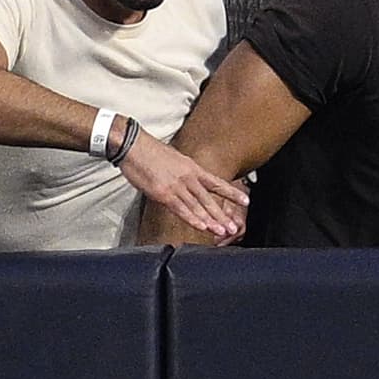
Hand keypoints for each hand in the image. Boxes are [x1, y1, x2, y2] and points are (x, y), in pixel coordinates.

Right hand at [120, 132, 247, 240]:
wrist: (133, 146)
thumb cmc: (150, 151)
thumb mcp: (175, 159)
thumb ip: (184, 172)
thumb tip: (190, 181)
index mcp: (192, 167)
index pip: (217, 182)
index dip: (232, 193)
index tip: (245, 201)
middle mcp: (188, 177)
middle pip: (210, 199)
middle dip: (223, 215)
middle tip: (234, 227)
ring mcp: (176, 185)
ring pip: (198, 206)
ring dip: (211, 221)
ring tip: (222, 232)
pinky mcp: (163, 193)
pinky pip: (181, 209)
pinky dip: (192, 219)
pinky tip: (202, 226)